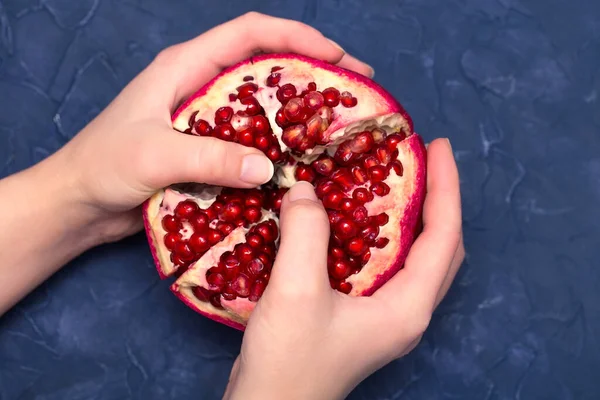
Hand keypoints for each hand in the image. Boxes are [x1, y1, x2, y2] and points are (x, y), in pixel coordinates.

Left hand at [54, 12, 374, 243]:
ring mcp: (205, 119)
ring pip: (262, 106)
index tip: (337, 58)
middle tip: (353, 91)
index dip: (297, 38)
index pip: (250, 34)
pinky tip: (298, 164)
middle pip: (265, 65)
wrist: (78, 202)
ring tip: (335, 128)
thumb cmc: (102, 167)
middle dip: (311, 72)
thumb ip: (209, 157)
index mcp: (186, 68)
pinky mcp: (206, 148)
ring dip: (298, 114)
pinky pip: (250, 140)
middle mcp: (200, 86)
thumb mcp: (154, 155)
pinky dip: (277, 147)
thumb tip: (268, 168)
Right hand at [224, 139, 463, 399]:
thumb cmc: (289, 359)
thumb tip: (305, 189)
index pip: (443, 236)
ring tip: (397, 180)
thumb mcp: (297, 290)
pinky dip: (381, 235)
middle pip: (440, 247)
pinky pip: (386, 265)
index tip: (438, 145)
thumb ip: (306, 233)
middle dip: (438, 199)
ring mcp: (386, 316)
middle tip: (422, 159)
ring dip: (412, 216)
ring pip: (415, 257)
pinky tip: (357, 219)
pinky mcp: (363, 317)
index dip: (446, 187)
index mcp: (407, 306)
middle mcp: (407, 311)